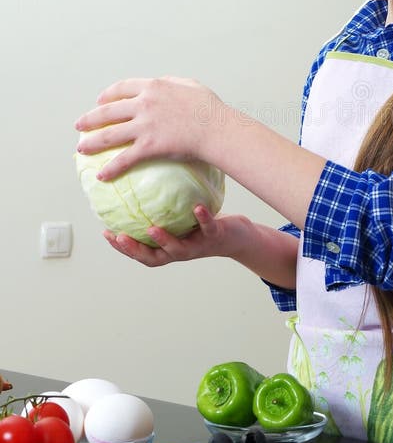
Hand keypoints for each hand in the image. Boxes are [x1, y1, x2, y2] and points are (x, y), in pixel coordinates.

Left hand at [75, 77, 226, 179]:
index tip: (100, 101)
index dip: (107, 95)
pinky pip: (125, 158)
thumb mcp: (191, 85)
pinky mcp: (149, 145)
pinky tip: (102, 176)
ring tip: (81, 149)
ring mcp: (145, 125)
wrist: (216, 128)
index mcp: (153, 87)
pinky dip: (111, 168)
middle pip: (109, 111)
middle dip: (90, 119)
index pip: (122, 88)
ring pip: (110, 134)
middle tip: (80, 125)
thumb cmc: (210, 108)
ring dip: (92, 142)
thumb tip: (166, 83)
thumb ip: (174, 82)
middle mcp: (144, 104)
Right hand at [105, 205, 252, 267]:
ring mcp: (198, 246)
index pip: (141, 253)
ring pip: (178, 249)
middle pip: (154, 258)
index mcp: (169, 249)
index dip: (123, 248)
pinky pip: (208, 228)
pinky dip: (202, 219)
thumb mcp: (180, 217)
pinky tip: (197, 208)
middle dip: (135, 250)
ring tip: (152, 229)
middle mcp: (181, 251)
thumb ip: (162, 209)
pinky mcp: (215, 236)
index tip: (106, 233)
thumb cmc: (202, 225)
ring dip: (164, 240)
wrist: (236, 236)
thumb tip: (138, 184)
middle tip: (119, 237)